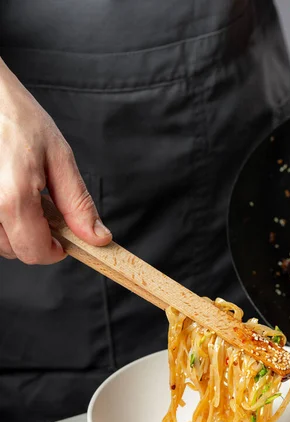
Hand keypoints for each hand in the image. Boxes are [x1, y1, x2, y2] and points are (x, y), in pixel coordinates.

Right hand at [0, 59, 111, 263]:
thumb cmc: (17, 117)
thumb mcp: (59, 158)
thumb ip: (78, 204)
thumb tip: (97, 238)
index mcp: (13, 198)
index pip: (35, 252)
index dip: (54, 251)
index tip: (63, 240)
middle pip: (15, 250)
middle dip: (35, 238)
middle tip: (43, 206)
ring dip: (15, 230)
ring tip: (23, 196)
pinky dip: (0, 219)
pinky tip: (7, 195)